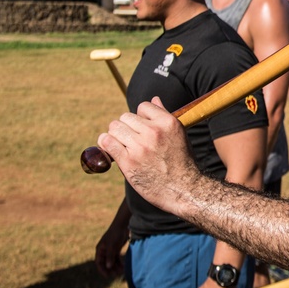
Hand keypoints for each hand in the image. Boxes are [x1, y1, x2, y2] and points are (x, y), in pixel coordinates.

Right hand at [95, 224, 127, 278]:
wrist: (123, 225)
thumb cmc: (115, 234)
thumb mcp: (112, 245)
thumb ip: (110, 256)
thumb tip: (108, 267)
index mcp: (100, 250)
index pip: (99, 262)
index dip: (102, 270)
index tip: (107, 276)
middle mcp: (104, 251)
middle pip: (105, 263)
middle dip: (110, 269)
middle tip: (115, 275)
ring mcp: (111, 250)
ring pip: (112, 261)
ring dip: (115, 267)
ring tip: (121, 272)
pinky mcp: (117, 249)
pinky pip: (117, 258)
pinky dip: (119, 263)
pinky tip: (123, 267)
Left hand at [97, 97, 199, 214]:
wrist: (183, 188)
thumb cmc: (181, 161)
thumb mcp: (178, 134)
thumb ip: (164, 115)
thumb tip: (154, 99)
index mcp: (168, 123)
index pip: (143, 107)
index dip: (141, 117)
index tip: (142, 128)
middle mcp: (154, 132)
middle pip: (125, 117)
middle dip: (126, 126)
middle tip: (131, 139)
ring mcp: (140, 147)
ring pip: (114, 128)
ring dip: (115, 135)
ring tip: (121, 144)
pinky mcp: (128, 162)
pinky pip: (107, 142)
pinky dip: (105, 143)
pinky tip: (109, 147)